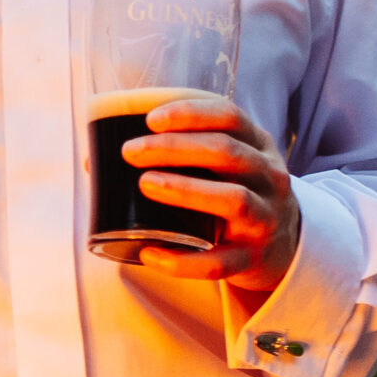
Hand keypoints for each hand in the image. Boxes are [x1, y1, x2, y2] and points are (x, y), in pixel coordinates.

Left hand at [120, 96, 299, 295]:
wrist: (281, 246)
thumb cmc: (236, 192)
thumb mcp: (223, 165)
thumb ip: (177, 154)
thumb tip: (95, 159)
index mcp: (257, 145)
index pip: (230, 117)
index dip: (190, 113)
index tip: (151, 119)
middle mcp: (268, 178)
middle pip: (227, 153)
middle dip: (176, 148)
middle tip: (131, 152)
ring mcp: (265, 219)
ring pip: (234, 200)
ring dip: (186, 189)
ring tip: (145, 185)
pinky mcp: (252, 259)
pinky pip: (219, 263)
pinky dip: (183, 261)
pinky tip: (150, 253)